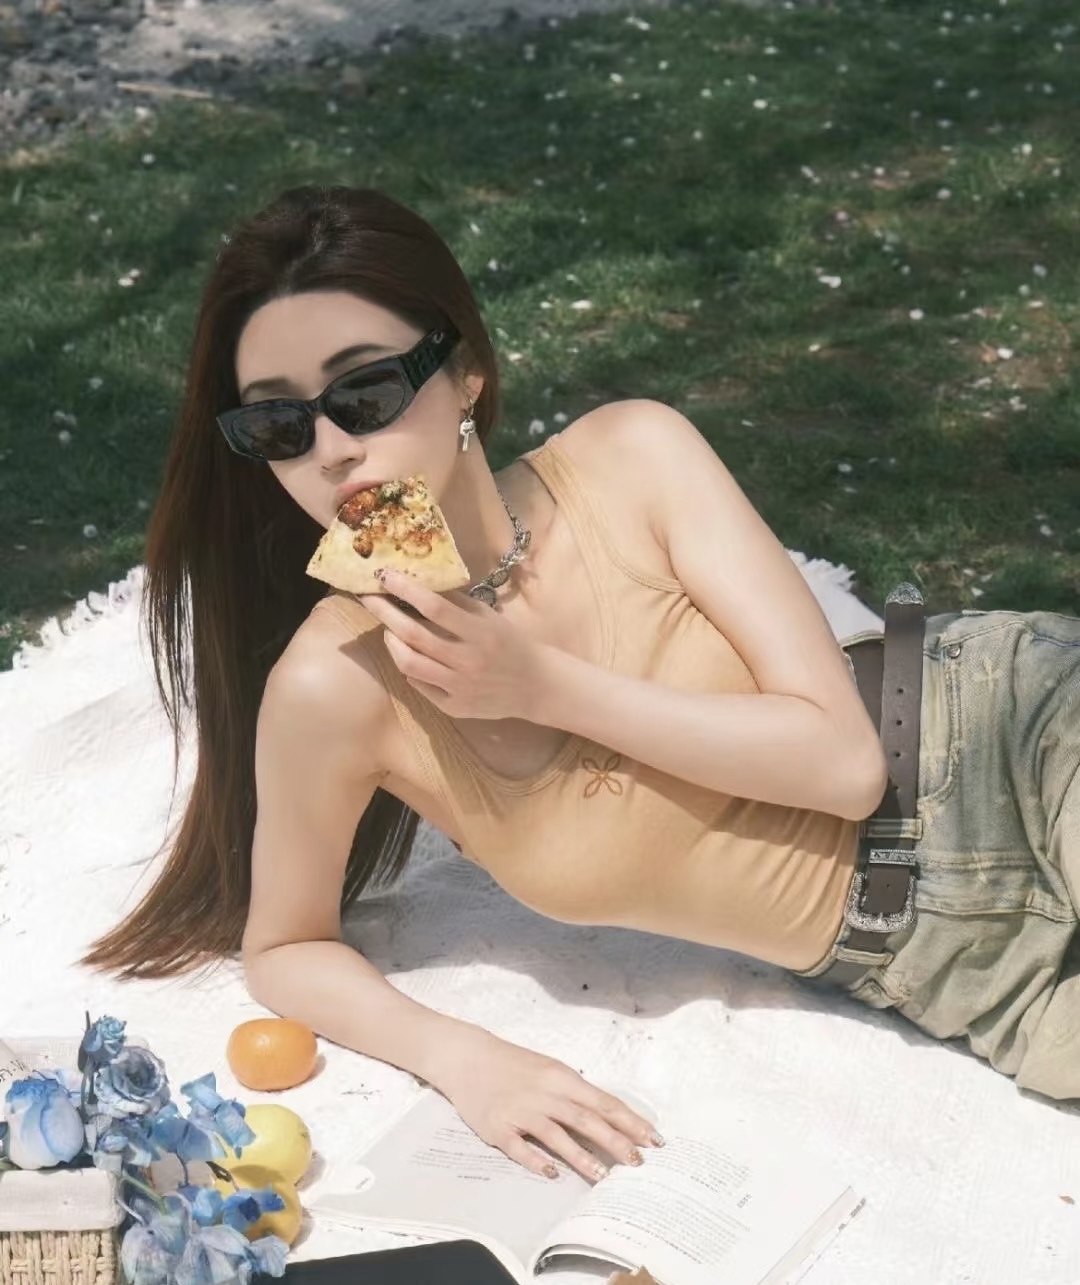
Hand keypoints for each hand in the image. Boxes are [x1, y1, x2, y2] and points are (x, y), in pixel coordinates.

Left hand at [359, 569, 551, 721]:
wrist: (535, 685)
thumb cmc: (511, 644)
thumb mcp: (490, 618)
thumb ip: (458, 604)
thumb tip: (418, 584)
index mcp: (480, 632)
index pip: (435, 607)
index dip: (405, 589)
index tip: (383, 575)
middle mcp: (468, 660)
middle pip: (414, 635)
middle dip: (385, 612)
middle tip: (368, 598)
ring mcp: (459, 686)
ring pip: (409, 663)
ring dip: (391, 642)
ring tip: (387, 630)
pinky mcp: (454, 706)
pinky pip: (419, 685)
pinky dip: (409, 668)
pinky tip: (409, 656)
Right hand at [429, 1026, 662, 1182]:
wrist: (467, 1057)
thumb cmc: (512, 1064)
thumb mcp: (548, 1070)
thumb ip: (574, 1093)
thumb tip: (606, 1117)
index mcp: (561, 1078)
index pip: (603, 1102)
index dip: (630, 1122)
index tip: (654, 1139)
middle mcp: (544, 1094)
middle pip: (587, 1119)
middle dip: (615, 1142)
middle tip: (638, 1162)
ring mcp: (521, 1111)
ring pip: (557, 1135)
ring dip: (582, 1157)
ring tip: (603, 1177)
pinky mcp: (498, 1128)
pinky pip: (520, 1148)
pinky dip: (537, 1161)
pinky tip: (552, 1173)